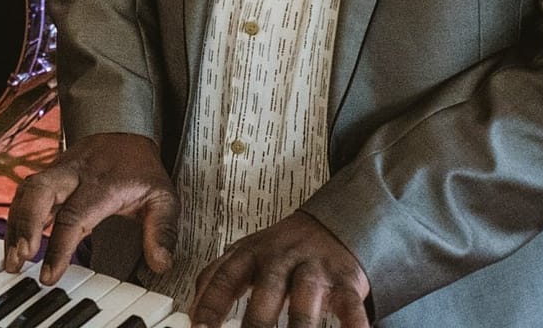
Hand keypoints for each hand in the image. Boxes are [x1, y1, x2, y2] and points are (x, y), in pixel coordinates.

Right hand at [2, 131, 178, 283]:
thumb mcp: (164, 197)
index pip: (73, 217)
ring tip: (10, 260)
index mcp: (101, 184)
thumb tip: (160, 263)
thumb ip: (163, 230)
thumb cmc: (142, 170)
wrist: (127, 132)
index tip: (49, 275)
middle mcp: (73, 174)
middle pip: (38, 194)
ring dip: (15, 226)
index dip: (58, 248)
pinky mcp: (49, 175)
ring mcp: (58, 172)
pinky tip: (14, 242)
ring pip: (26, 192)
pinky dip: (16, 218)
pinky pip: (25, 194)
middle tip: (18, 260)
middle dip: (24, 227)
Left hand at [189, 211, 370, 327]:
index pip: (224, 278)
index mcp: (250, 254)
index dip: (210, 305)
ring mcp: (314, 270)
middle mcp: (280, 260)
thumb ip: (217, 278)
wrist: (332, 225)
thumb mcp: (245, 255)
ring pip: (304, 305)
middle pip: (266, 294)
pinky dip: (352, 326)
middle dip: (255, 326)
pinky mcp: (345, 282)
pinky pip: (349, 308)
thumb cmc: (282, 251)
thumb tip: (190, 310)